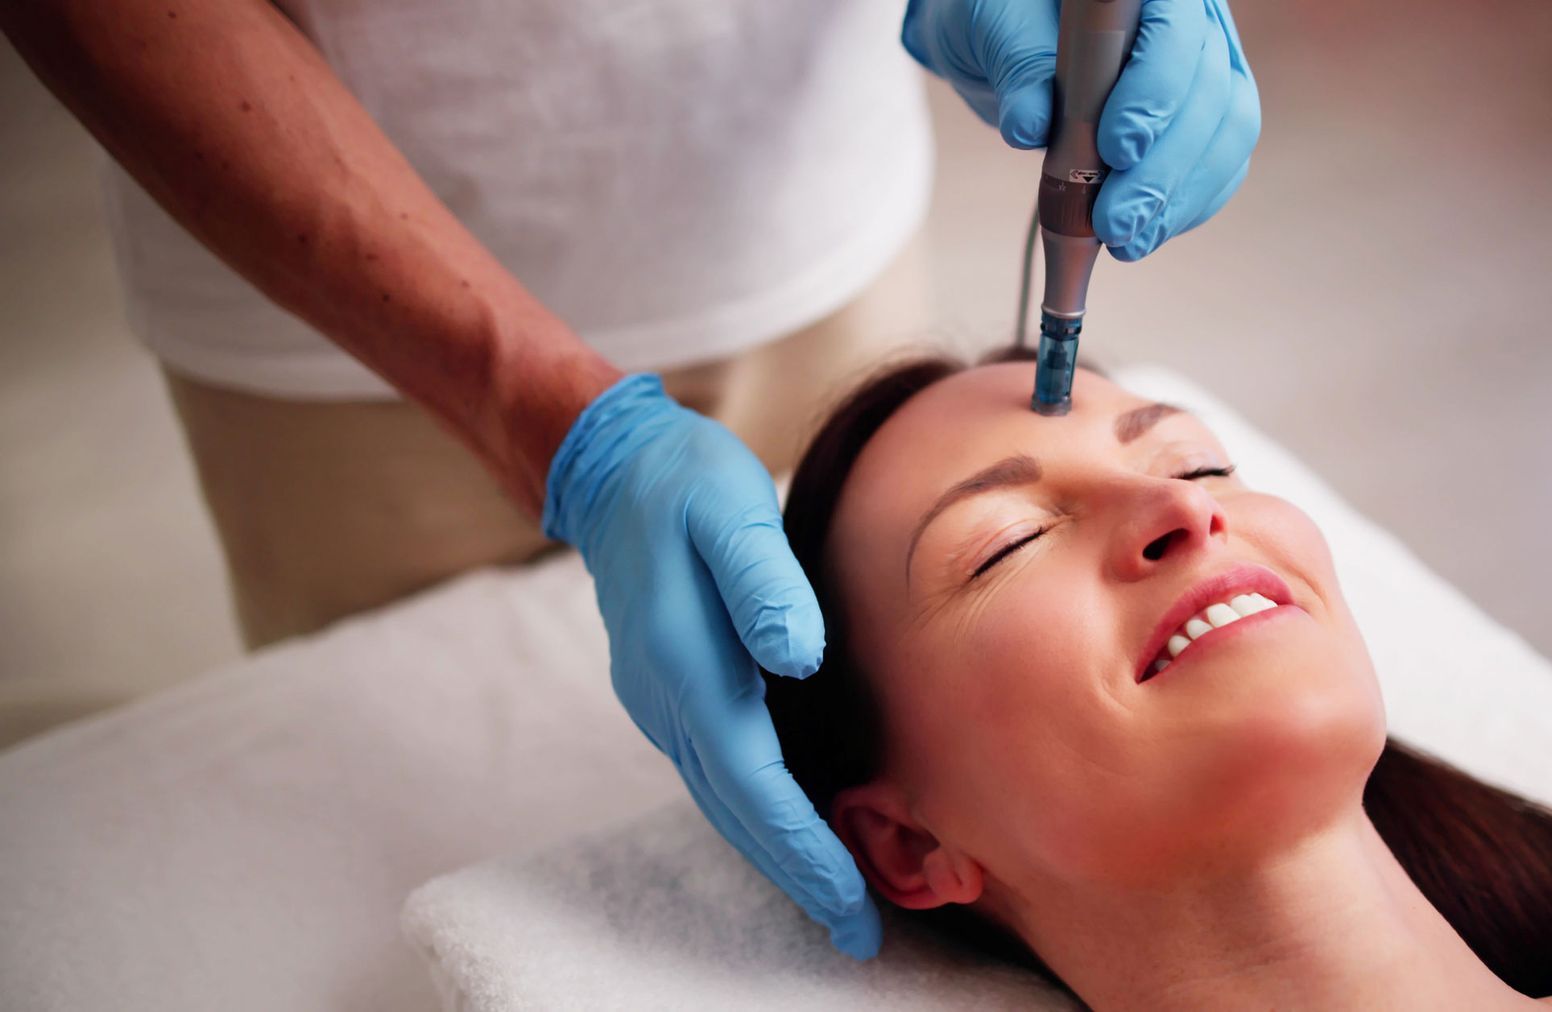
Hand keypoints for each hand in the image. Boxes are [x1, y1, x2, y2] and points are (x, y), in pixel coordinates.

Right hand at [543, 374, 880, 957]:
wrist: (610, 465)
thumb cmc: (683, 481)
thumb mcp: (732, 510)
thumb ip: (766, 582)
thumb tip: (798, 656)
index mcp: (686, 668)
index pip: (753, 783)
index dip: (802, 848)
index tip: (850, 902)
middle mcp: (666, 701)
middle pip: (736, 812)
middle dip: (797, 875)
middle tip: (858, 933)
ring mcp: (660, 701)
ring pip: (722, 800)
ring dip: (776, 852)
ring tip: (836, 897)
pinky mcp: (669, 690)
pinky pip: (716, 772)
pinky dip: (756, 811)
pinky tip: (790, 825)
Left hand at [902, 0, 1259, 260]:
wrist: (1004, 39)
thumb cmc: (1000, 15)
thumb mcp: (992, 25)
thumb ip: (1018, 64)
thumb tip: (1029, 127)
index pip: (1178, 32)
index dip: (1158, 91)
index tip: (1117, 150)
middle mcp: (1190, 22)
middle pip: (1212, 94)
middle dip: (1166, 169)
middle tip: (1115, 222)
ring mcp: (1204, 71)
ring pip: (1226, 136)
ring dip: (1178, 200)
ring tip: (1126, 242)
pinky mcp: (1201, 121)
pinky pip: (1217, 168)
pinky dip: (1182, 209)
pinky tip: (1142, 237)